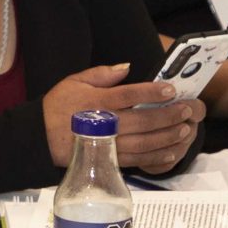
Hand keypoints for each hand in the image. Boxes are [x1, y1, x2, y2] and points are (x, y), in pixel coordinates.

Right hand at [41, 63, 204, 170]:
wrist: (40, 137)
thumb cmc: (57, 106)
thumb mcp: (74, 81)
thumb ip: (102, 74)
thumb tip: (127, 67)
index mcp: (97, 101)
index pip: (130, 95)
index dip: (152, 92)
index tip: (171, 89)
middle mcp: (105, 124)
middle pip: (143, 120)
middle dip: (169, 115)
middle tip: (187, 109)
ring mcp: (108, 144)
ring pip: (144, 142)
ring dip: (167, 136)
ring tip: (185, 129)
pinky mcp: (108, 160)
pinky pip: (137, 160)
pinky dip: (156, 157)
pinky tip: (171, 150)